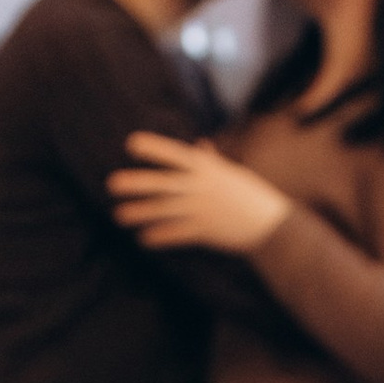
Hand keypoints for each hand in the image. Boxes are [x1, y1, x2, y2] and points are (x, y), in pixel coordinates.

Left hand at [108, 130, 291, 253]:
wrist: (271, 224)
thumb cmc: (250, 194)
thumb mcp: (231, 173)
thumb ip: (211, 161)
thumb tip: (200, 144)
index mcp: (207, 168)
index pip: (176, 154)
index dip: (154, 148)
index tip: (131, 144)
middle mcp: (202, 187)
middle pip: (164, 183)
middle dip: (138, 183)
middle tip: (112, 183)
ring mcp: (203, 209)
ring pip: (165, 210)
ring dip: (141, 212)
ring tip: (119, 214)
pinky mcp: (206, 231)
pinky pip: (178, 233)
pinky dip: (160, 236)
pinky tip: (143, 238)